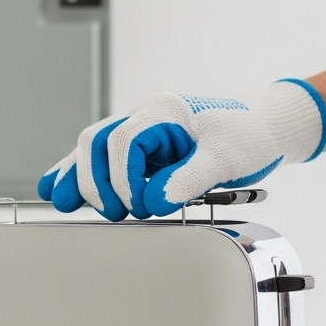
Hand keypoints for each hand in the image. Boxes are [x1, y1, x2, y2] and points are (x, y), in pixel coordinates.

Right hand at [37, 79, 325, 220]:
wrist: (265, 128)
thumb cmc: (249, 136)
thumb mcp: (226, 158)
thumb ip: (191, 178)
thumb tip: (154, 202)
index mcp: (164, 111)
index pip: (123, 140)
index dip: (123, 177)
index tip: (140, 206)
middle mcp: (146, 116)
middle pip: (97, 141)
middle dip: (95, 180)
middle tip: (116, 214)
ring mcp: (141, 131)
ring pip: (92, 148)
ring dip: (79, 176)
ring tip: (63, 203)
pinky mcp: (143, 149)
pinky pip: (103, 158)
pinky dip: (82, 174)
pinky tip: (60, 189)